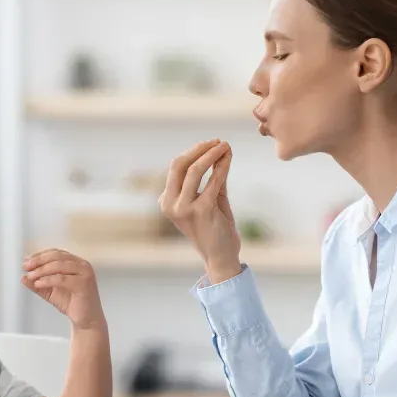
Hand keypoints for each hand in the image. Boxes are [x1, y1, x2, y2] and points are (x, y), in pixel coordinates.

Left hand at [22, 249, 106, 330]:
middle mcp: (82, 265)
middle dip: (39, 260)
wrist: (85, 320)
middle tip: (26, 266)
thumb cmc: (71, 303)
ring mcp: (85, 273)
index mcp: (75, 263)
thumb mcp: (49, 291)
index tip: (26, 260)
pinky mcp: (84, 283)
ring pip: (59, 265)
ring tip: (30, 276)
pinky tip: (38, 283)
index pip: (56, 253)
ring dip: (42, 270)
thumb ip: (37, 284)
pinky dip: (48, 280)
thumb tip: (23, 277)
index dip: (40, 255)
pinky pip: (62, 279)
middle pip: (57, 256)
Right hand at [159, 139, 240, 282]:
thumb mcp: (210, 199)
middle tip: (217, 141)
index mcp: (167, 201)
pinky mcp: (201, 211)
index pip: (176, 168)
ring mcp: (183, 208)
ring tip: (225, 145)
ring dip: (211, 154)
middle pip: (179, 164)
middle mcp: (170, 204)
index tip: (211, 143)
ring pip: (194, 170)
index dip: (194, 152)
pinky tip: (229, 157)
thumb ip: (212, 176)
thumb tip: (218, 150)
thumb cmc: (215, 228)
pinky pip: (213, 181)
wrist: (221, 256)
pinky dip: (222, 166)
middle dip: (199, 149)